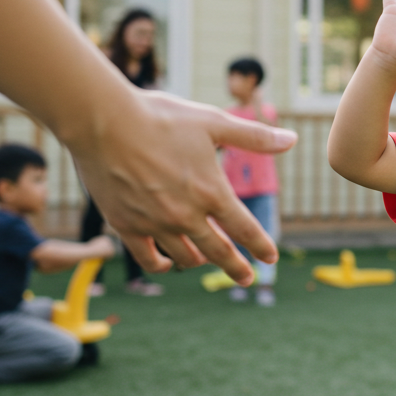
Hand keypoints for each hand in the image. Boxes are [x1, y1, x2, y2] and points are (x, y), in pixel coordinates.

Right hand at [68, 90, 295, 283]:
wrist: (104, 121)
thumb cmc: (161, 117)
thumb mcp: (213, 122)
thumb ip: (253, 136)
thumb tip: (291, 140)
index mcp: (211, 191)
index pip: (244, 229)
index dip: (260, 246)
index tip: (270, 258)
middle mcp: (185, 215)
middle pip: (218, 252)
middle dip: (236, 267)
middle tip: (247, 278)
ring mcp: (155, 224)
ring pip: (184, 257)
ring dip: (199, 260)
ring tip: (204, 259)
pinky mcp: (126, 226)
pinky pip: (148, 258)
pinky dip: (161, 264)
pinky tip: (166, 263)